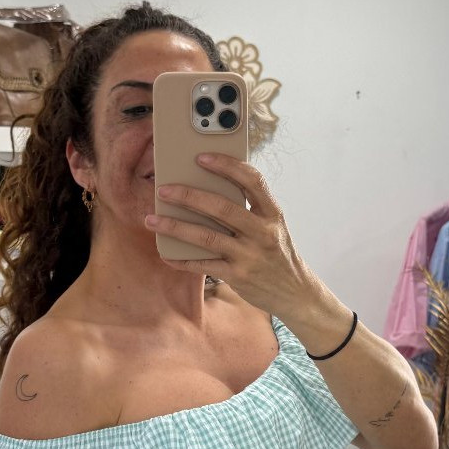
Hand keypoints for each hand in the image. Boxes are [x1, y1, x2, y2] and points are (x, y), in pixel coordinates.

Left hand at [144, 153, 322, 318]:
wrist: (295, 292)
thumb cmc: (276, 253)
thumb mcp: (273, 226)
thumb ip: (249, 209)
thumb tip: (208, 189)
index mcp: (273, 213)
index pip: (252, 181)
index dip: (227, 166)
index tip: (201, 157)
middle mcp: (263, 232)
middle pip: (222, 208)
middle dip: (189, 196)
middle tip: (163, 189)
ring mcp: (250, 256)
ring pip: (207, 237)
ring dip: (176, 227)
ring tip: (152, 219)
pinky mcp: (238, 276)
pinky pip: (204, 266)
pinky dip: (182, 260)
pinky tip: (166, 254)